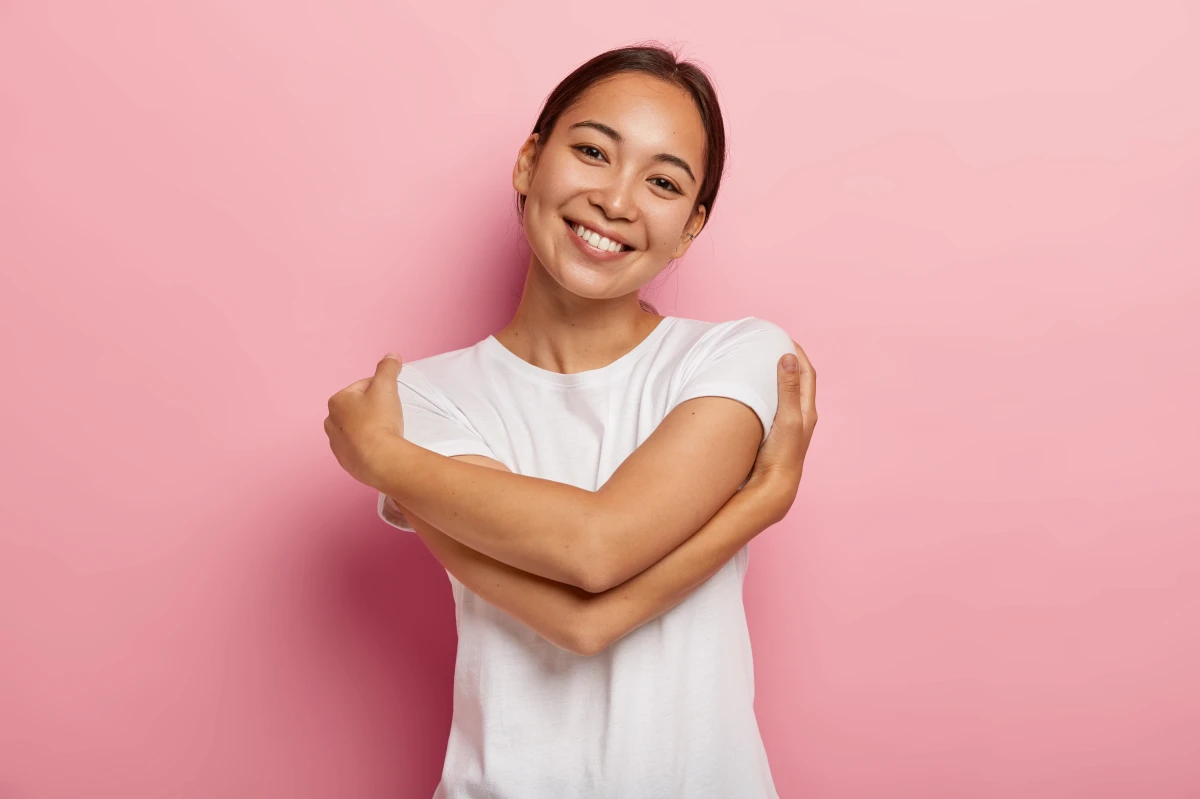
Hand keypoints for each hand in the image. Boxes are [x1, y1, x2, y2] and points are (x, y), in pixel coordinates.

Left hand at [324, 353, 405, 488]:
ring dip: (371, 428)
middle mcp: (331, 422)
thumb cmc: (379, 422)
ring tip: (387, 432)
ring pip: (358, 429)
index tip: (392, 398)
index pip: (363, 387)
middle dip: (373, 409)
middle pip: (358, 409)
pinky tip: (382, 446)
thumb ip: (388, 368)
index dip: (381, 389)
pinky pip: (359, 448)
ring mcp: (337, 444)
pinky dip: (369, 446)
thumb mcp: (386, 387)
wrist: (380, 460)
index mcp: (337, 401)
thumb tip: (391, 355)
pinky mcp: (345, 461)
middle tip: (390, 415)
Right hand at [744, 340, 817, 522]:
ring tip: (764, 364)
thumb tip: (788, 357)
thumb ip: (787, 389)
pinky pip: (775, 405)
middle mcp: (801, 416)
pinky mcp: (776, 434)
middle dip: (789, 362)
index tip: (785, 338)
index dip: (798, 354)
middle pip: (798, 381)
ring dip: (779, 377)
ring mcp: (789, 426)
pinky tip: (756, 394)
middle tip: (773, 346)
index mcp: (807, 410)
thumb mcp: (786, 417)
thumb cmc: (782, 454)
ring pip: (787, 394)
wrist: (773, 486)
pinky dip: (769, 393)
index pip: (806, 374)